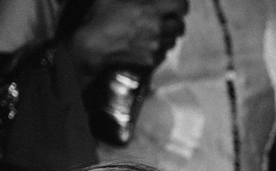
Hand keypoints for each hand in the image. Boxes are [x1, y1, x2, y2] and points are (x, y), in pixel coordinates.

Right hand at [70, 0, 187, 78]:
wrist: (94, 45)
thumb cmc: (101, 17)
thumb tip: (142, 0)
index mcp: (151, 10)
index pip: (181, 6)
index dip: (180, 5)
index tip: (176, 6)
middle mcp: (158, 28)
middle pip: (180, 26)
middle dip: (174, 21)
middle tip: (165, 19)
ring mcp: (156, 46)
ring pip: (172, 40)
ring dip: (167, 35)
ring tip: (155, 32)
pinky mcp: (152, 60)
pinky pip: (163, 53)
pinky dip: (159, 48)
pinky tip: (147, 44)